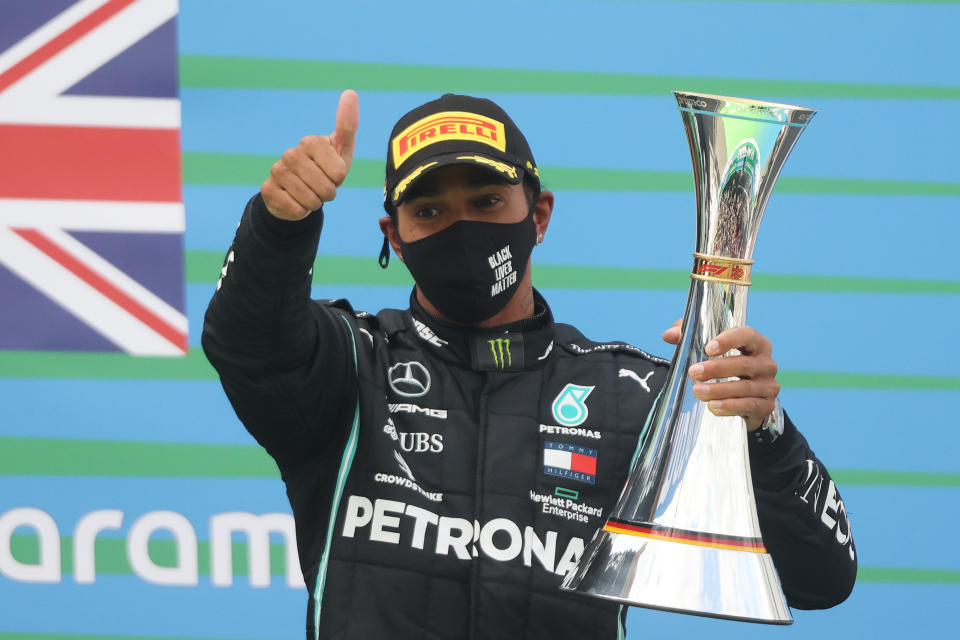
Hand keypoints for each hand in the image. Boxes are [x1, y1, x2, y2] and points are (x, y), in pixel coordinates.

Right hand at [261, 89, 358, 219]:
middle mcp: (290, 153)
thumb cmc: (326, 169)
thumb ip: (347, 124)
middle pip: (325, 187)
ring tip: (310, 194)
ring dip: (315, 203)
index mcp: (310, 142)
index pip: (338, 173)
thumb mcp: (342, 149)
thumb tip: (350, 92)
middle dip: (328, 193)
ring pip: (310, 199)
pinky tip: (296, 201)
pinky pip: (295, 209)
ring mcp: (277, 171)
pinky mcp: (268, 189)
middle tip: (321, 187)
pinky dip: (301, 211)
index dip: (339, 179)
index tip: (332, 174)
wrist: (299, 192)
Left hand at [662, 320, 778, 430]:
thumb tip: (668, 335)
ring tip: (697, 392)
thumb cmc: (727, 367)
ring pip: (744, 387)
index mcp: (757, 344)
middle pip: (743, 364)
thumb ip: (689, 337)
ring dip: (719, 390)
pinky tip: (712, 406)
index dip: (728, 340)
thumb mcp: (710, 351)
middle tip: (693, 372)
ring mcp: (769, 385)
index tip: (707, 348)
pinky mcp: (766, 405)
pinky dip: (730, 406)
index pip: (747, 335)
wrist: (747, 399)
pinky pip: (749, 405)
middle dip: (716, 369)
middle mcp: (767, 363)